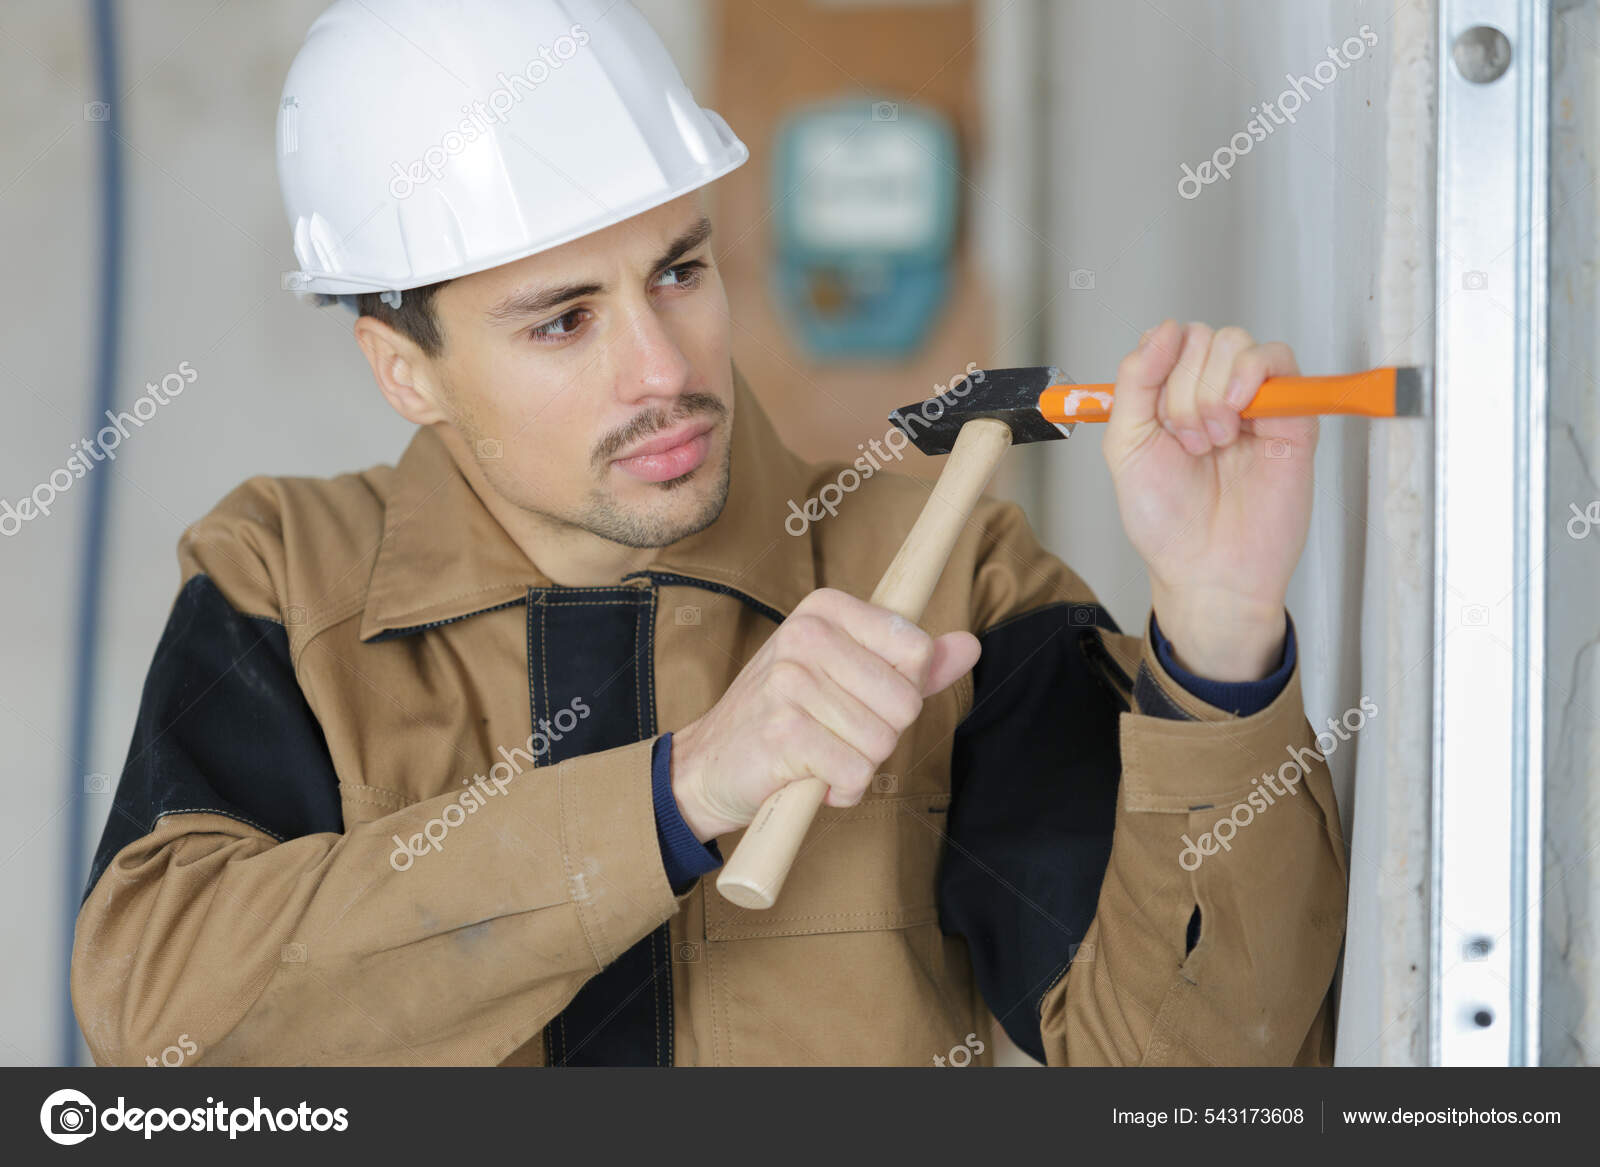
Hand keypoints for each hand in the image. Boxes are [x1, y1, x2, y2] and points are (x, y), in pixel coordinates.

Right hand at [669, 587, 980, 841]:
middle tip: (836, 733)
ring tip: (820, 754)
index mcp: (826, 609)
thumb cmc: (784, 718)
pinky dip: (842, 790)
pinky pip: (856, 773)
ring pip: (883, 741)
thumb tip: (970, 645)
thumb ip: (909, 664)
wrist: (708, 764)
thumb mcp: (845, 676)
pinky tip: (811, 777)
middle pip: (905, 701)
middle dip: (881, 734)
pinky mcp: (784, 731)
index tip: (861, 698)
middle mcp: (807, 634)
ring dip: (859, 764)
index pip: (916, 649)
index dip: (902, 691)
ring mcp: (791, 681)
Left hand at [1102, 320, 1312, 680]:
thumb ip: (1135, 382)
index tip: (1155, 411)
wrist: (1208, 570)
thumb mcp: (1126, 446)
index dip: (1160, 364)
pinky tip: (1236, 415)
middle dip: (1184, 389)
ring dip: (1213, 390)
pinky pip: (1279, 360)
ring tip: (1213, 441)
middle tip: (1188, 441)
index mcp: (1171, 399)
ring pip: (1236, 343)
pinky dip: (1251, 375)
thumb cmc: (1167, 522)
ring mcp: (1252, 403)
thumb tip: (1162, 330)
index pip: (1171, 340)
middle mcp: (1211, 395)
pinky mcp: (1291, 416)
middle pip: (1203, 339)